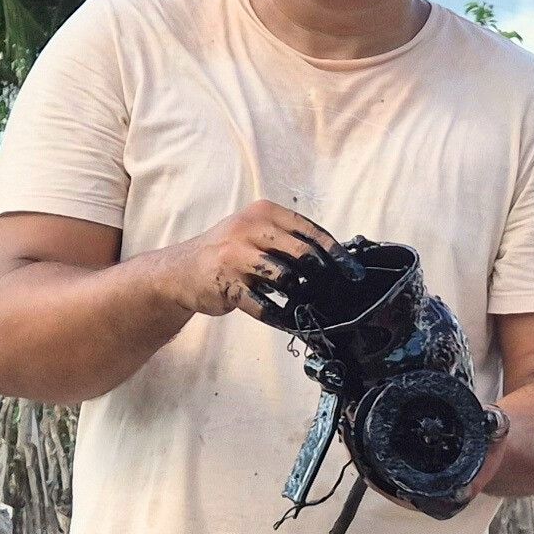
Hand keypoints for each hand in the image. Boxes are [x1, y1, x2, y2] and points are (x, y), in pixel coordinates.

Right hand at [168, 200, 334, 317]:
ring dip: (301, 294)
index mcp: (263, 212)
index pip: (309, 230)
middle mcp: (249, 229)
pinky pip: (263, 305)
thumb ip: (287, 240)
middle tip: (337, 290)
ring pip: (285, 278)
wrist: (181, 270)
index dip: (335, 252)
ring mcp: (236, 257)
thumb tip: (331, 261)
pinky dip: (280, 316)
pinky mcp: (227, 285)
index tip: (352, 271)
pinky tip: (289, 321)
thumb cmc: (229, 251)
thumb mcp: (255, 232)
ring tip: (310, 303)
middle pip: (301, 253)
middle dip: (324, 274)